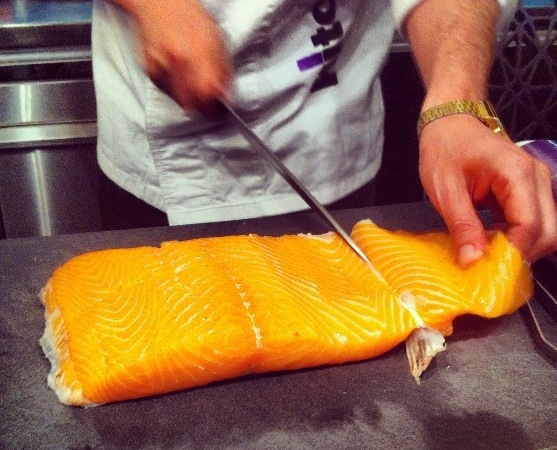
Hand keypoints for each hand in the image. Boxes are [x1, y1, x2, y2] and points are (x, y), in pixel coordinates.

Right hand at [130, 0, 232, 116]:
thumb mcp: (218, 41)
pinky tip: (180, 76)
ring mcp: (160, 66)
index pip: (207, 94)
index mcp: (198, 51)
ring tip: (194, 85)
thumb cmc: (192, 19)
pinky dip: (176, 91)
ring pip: (179, 101)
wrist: (161, 4)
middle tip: (209, 104)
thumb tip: (226, 97)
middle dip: (202, 108)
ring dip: (190, 101)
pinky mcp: (149, 70)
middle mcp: (177, 61)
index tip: (220, 111)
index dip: (214, 108)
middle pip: (191, 103)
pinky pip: (167, 92)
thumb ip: (223, 72)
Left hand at [419, 114, 556, 264]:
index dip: (514, 254)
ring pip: (546, 229)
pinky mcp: (529, 190)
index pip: (531, 226)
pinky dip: (518, 237)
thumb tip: (473, 260)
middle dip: (522, 255)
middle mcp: (536, 178)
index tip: (491, 271)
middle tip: (490, 267)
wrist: (449, 122)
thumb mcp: (445, 190)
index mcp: (516, 174)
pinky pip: (534, 222)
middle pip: (549, 232)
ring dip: (521, 248)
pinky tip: (492, 242)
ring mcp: (536, 183)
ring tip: (489, 255)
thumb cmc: (445, 148)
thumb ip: (462, 226)